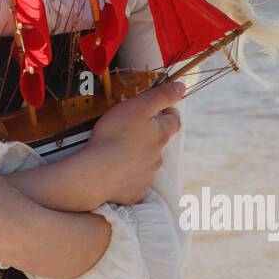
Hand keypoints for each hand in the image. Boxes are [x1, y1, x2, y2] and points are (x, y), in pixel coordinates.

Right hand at [81, 80, 184, 205]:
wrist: (96, 172)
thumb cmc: (114, 135)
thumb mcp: (137, 106)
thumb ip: (160, 96)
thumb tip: (182, 87)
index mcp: (160, 135)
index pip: (174, 121)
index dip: (170, 113)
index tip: (163, 109)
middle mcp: (158, 156)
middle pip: (159, 143)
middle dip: (150, 135)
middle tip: (133, 129)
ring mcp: (146, 175)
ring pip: (147, 163)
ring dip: (138, 156)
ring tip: (119, 151)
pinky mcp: (134, 191)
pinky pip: (134, 182)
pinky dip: (128, 176)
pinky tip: (116, 172)